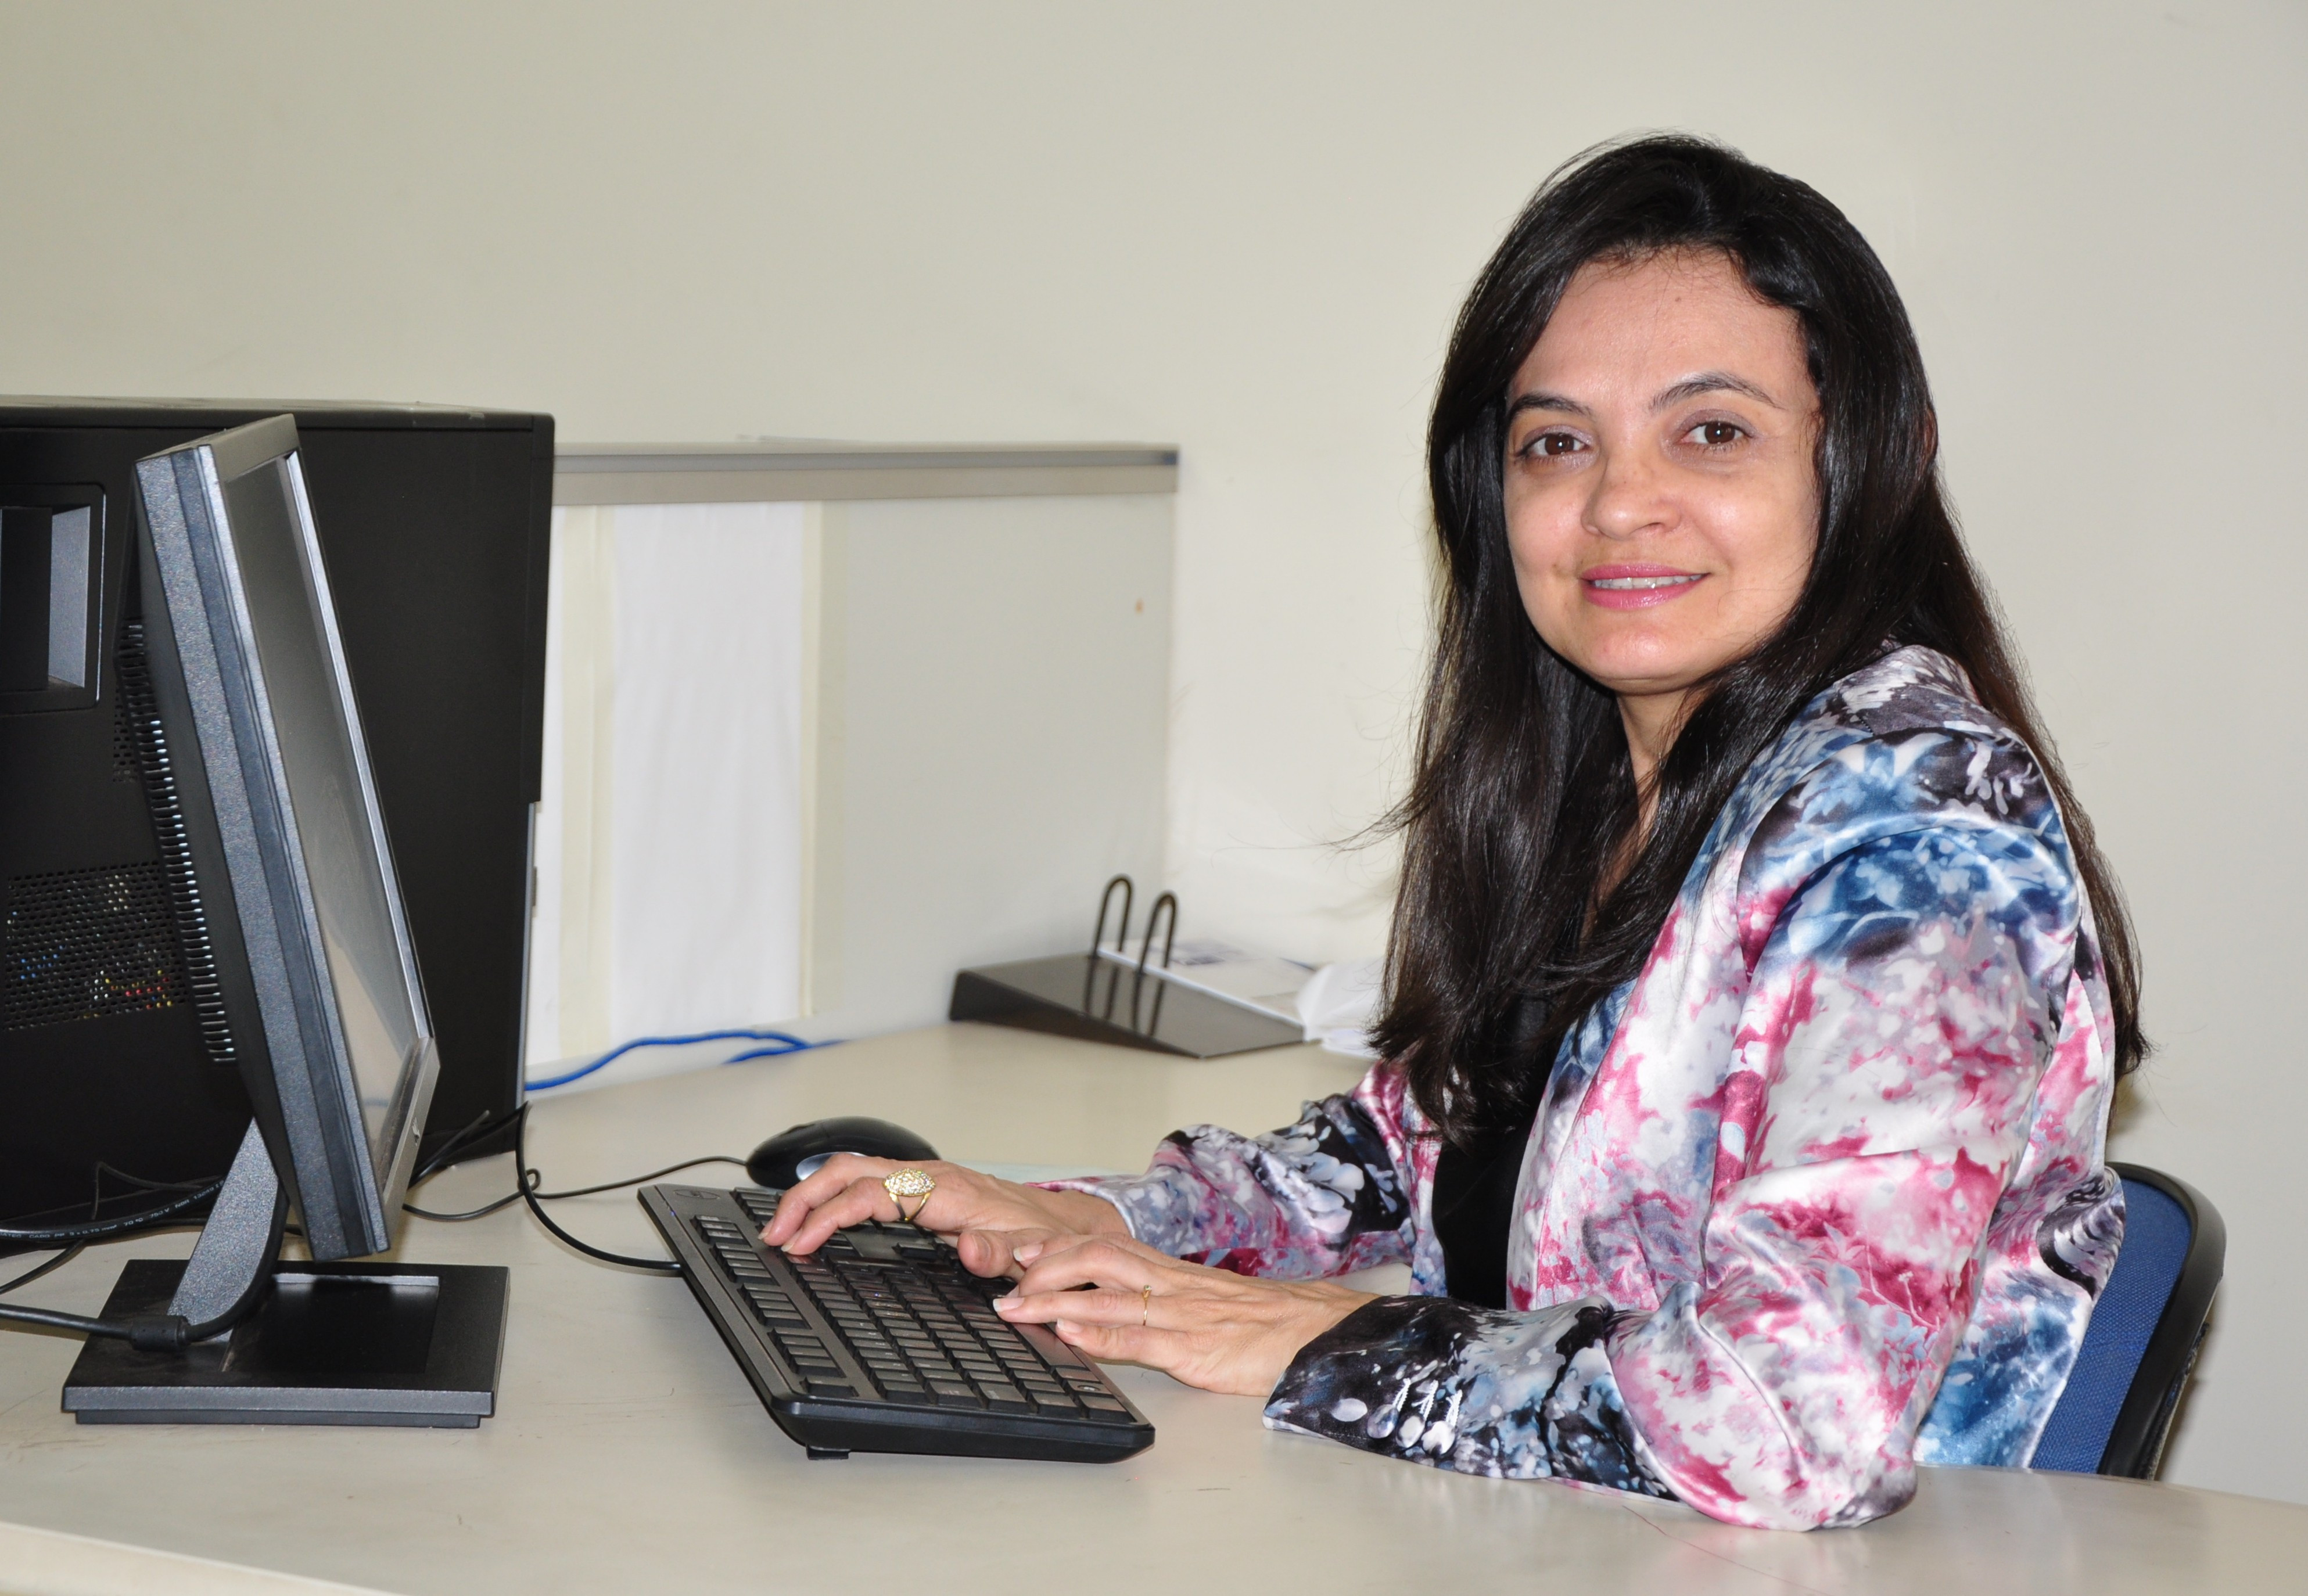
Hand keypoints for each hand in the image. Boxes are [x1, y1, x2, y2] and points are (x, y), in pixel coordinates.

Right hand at [758, 1155, 1127, 1279]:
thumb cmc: (1046, 1240)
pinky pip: (867, 1181)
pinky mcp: (921, 1188)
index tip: (800, 1244)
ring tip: (781, 1228)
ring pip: (854, 1170)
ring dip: (812, 1195)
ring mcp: (924, 1179)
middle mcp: (931, 1178)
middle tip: (772, 1234)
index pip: (872, 1194)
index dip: (830, 1217)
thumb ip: (1005, 1255)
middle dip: (804, 1198)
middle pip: (850, 1170)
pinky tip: (817, 1218)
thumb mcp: (1031, 1254)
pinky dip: (833, 1195)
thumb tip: (973, 1253)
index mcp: (949, 1193)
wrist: (1065, 1226)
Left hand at [992, 1233, 1374, 1396]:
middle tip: (1005, 1281)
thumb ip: (1164, 1299)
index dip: (1058, 1245)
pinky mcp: (1193, 1348)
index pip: (1105, 1245)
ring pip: (1106, 1294)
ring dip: (1054, 1301)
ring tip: (1014, 1308)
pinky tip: (1071, 1335)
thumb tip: (1120, 1306)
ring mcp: (1180, 1314)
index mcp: (1172, 1273)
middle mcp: (1170, 1284)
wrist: (1316, 1333)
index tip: (1020, 1247)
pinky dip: (1100, 1336)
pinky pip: (1139, 1337)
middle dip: (1044, 1267)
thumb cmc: (1264, 1322)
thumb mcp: (1206, 1302)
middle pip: (1095, 1258)